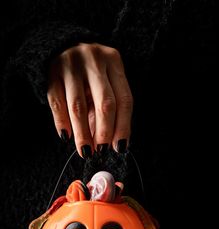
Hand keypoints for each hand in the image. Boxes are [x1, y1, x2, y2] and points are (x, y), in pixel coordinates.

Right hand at [47, 43, 132, 157]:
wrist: (60, 44)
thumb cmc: (89, 71)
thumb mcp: (104, 81)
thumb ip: (108, 107)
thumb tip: (109, 142)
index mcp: (114, 62)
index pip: (124, 99)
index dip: (123, 126)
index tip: (120, 147)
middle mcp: (94, 60)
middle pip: (104, 102)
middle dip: (104, 131)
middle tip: (102, 151)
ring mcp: (71, 64)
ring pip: (79, 106)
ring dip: (82, 133)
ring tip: (86, 151)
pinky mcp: (51, 70)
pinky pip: (57, 102)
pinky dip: (62, 122)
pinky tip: (66, 136)